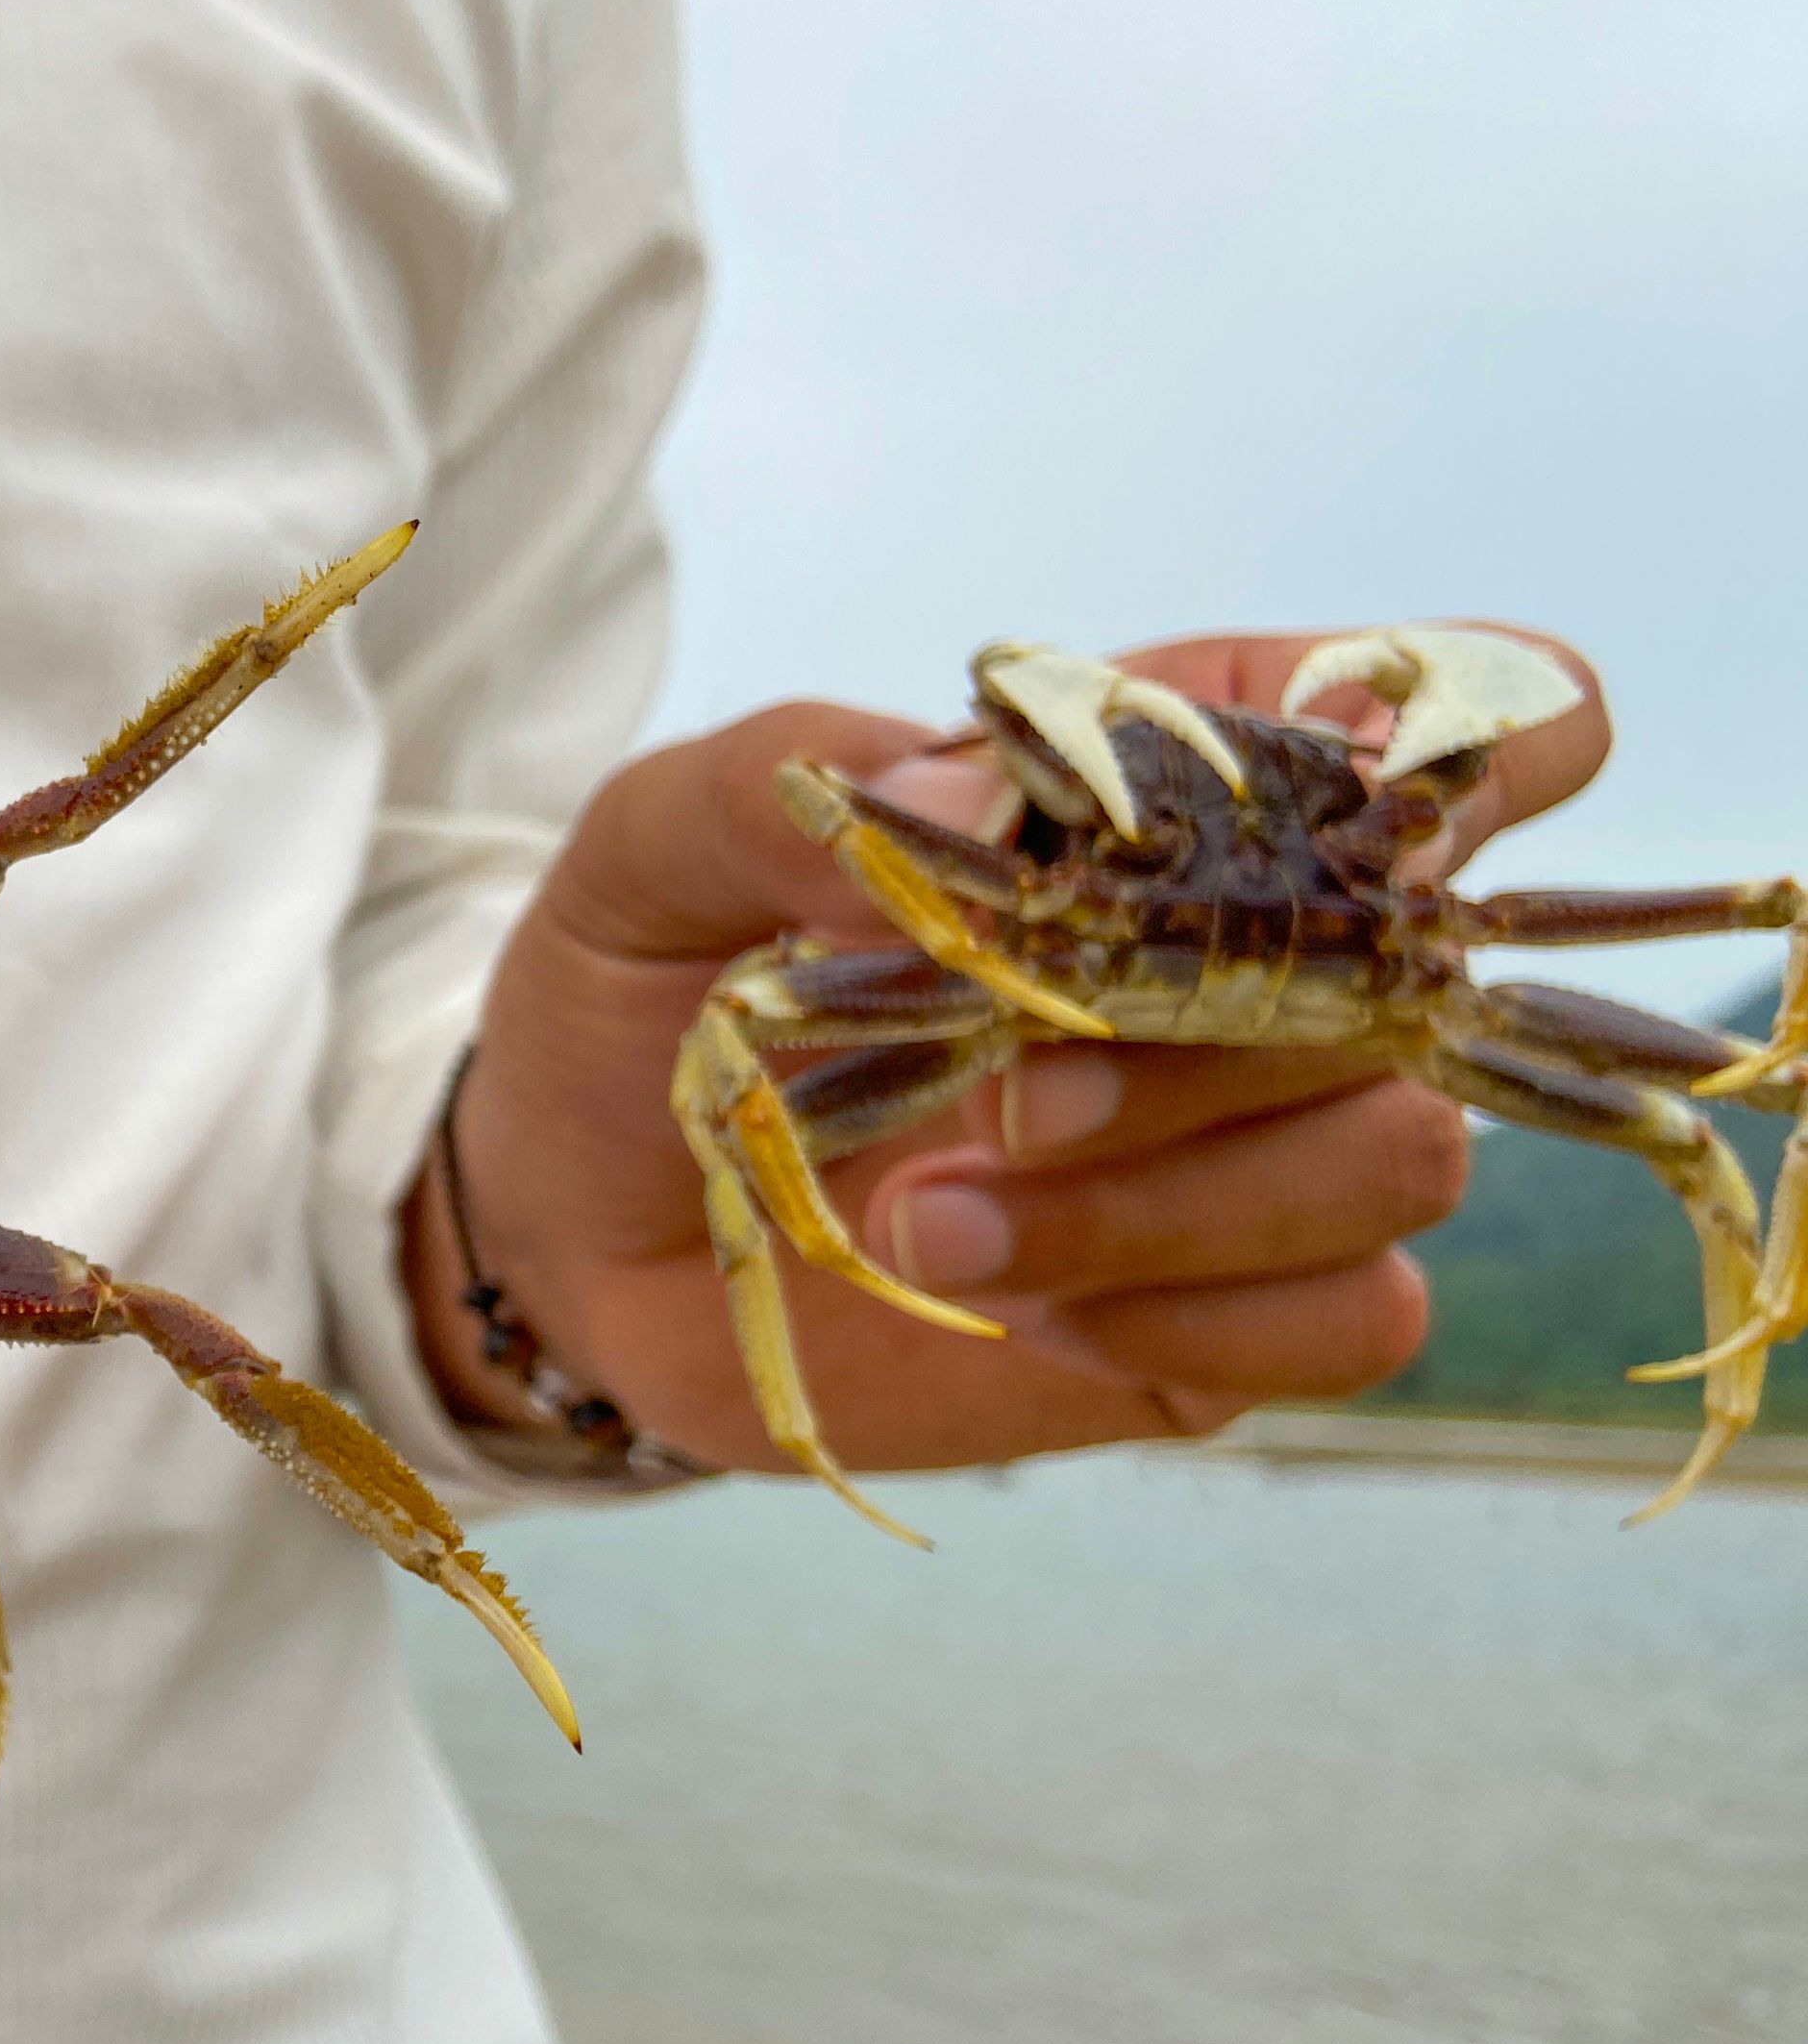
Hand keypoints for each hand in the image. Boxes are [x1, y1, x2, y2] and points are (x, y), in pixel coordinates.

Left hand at [416, 629, 1609, 1477]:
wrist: (574, 1226)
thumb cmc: (643, 999)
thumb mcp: (651, 853)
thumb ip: (784, 783)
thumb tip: (968, 794)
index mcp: (1164, 791)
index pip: (1456, 722)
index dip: (1471, 757)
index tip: (1342, 826)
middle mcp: (1256, 961)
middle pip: (1423, 971)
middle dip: (1218, 1039)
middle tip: (1001, 1093)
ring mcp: (1258, 1148)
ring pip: (1398, 1159)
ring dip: (1170, 1201)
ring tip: (931, 1222)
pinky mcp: (1226, 1312)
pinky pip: (1349, 1322)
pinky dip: (1191, 1319)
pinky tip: (1024, 1308)